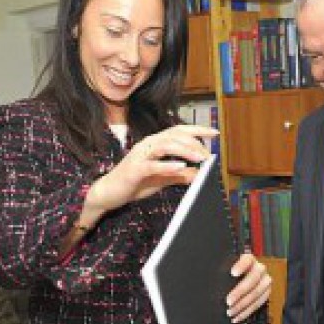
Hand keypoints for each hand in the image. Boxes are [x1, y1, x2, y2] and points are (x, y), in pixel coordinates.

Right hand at [87, 125, 216, 213]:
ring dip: (185, 150)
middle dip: (194, 143)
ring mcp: (140, 155)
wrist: (109, 193)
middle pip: (174, 136)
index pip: (178, 131)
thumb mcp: (163, 179)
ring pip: (165, 145)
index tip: (214, 133)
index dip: (197, 130)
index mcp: (155, 144)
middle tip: (208, 155)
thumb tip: (199, 174)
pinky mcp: (134, 169)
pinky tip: (181, 166)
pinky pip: (153, 164)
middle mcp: (148, 144)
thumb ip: (180, 175)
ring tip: (200, 158)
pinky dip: (168, 164)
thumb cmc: (135, 183)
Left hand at [227, 252, 270, 322]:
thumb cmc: (228, 276)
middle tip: (228, 301)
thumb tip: (211, 277)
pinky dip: (246, 312)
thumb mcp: (224, 271)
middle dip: (240, 292)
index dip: (241, 266)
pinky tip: (236, 317)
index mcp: (249, 259)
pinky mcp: (265, 293)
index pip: (247, 259)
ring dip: (242, 305)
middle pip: (253, 279)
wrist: (238, 282)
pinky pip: (258, 304)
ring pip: (256, 293)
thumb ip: (222, 272)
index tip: (232, 273)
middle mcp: (259, 269)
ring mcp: (264, 281)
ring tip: (230, 312)